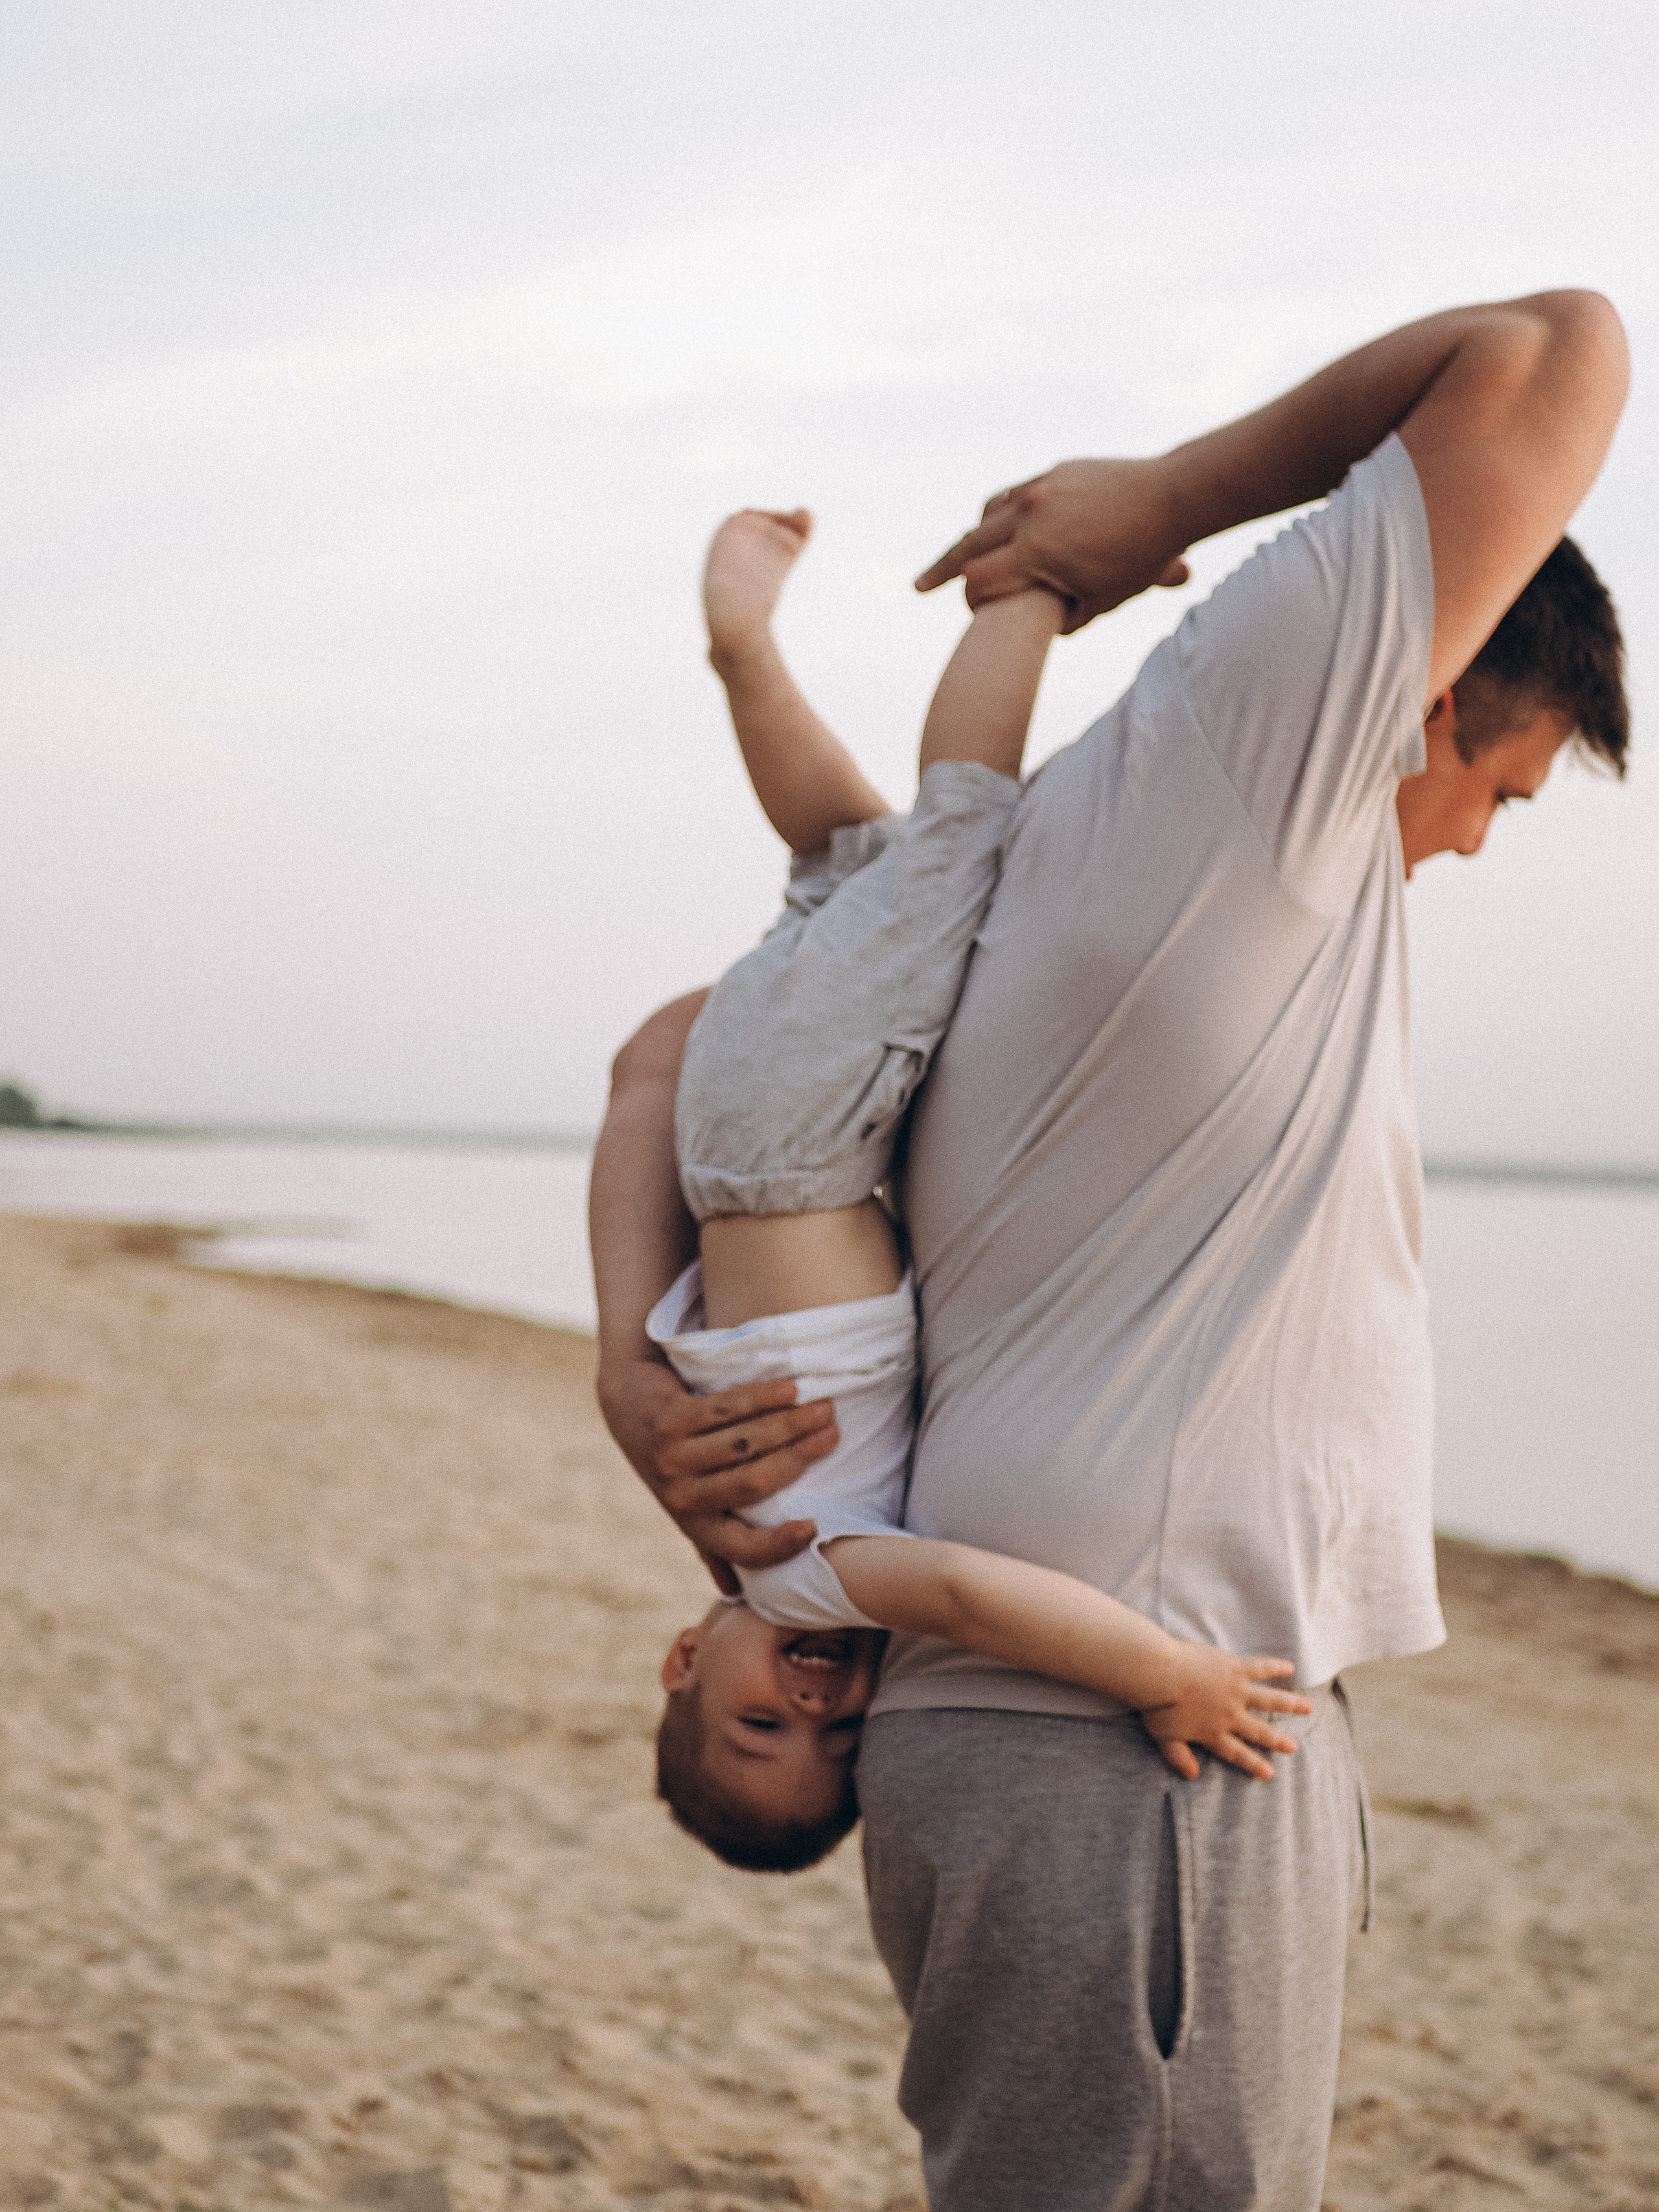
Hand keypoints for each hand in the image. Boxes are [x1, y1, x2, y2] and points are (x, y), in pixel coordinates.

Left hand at [596, 1352, 839, 1594]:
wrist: (629, 1405)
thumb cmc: (675, 1460)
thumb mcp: (691, 1506)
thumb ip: (713, 1543)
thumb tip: (735, 1595)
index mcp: (695, 1525)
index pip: (741, 1549)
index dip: (778, 1545)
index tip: (813, 1526)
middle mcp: (682, 1497)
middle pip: (755, 1482)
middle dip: (802, 1456)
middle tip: (834, 1433)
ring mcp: (673, 1458)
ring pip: (746, 1442)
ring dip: (791, 1422)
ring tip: (824, 1407)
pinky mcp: (669, 1420)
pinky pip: (726, 1407)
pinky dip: (762, 1396)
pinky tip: (789, 1388)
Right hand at [915, 458, 1191, 632]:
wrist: (1175, 495)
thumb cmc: (1142, 556)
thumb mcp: (1102, 601)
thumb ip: (1066, 617)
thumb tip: (1044, 626)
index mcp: (1035, 550)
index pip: (978, 581)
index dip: (970, 602)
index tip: (971, 615)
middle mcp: (1029, 514)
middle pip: (968, 546)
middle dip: (943, 571)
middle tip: (919, 587)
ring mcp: (1040, 487)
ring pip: (989, 514)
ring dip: (972, 537)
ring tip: (958, 556)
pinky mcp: (1055, 471)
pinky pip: (1015, 493)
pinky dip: (1000, 513)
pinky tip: (997, 524)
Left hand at [1138, 1652, 1311, 1781]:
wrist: (1160, 1674)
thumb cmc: (1156, 1705)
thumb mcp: (1163, 1738)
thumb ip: (1178, 1757)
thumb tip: (1191, 1776)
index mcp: (1212, 1732)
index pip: (1236, 1753)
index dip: (1253, 1763)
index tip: (1269, 1774)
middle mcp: (1229, 1715)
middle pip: (1259, 1730)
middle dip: (1277, 1739)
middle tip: (1294, 1746)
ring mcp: (1235, 1691)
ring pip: (1269, 1700)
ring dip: (1290, 1704)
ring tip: (1308, 1707)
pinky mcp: (1235, 1668)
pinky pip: (1260, 1668)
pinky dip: (1275, 1667)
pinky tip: (1289, 1667)